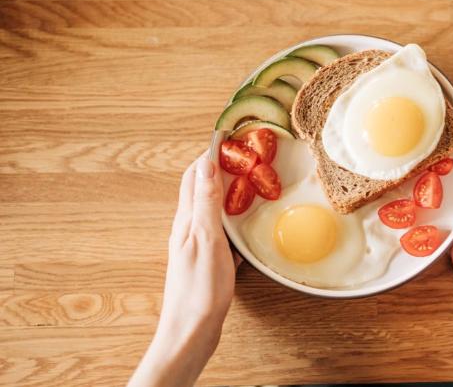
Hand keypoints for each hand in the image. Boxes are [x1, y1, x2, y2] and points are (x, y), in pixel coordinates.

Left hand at [129, 154, 238, 386]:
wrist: (191, 332)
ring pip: (212, 208)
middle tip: (244, 153)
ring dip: (228, 191)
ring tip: (250, 180)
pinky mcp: (208, 259)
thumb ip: (206, 203)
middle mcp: (188, 228)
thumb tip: (205, 163)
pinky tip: (247, 222)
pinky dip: (234, 218)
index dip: (210, 153)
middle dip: (220, 166)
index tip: (230, 136)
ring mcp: (197, 244)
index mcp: (186, 220)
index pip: (194, 175)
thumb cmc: (199, 291)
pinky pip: (221, 229)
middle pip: (201, 188)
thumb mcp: (207, 240)